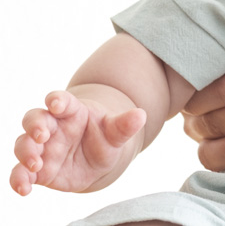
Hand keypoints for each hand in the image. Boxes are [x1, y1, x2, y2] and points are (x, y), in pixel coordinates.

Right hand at [11, 90, 145, 194]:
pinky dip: (19, 179)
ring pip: (23, 144)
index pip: (59, 100)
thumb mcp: (116, 132)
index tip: (56, 103)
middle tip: (42, 135)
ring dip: (26, 152)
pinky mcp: (37, 170)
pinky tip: (24, 188)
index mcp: (70, 111)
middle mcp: (52, 127)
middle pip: (34, 119)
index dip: (56, 99)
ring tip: (36, 162)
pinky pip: (21, 172)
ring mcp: (42, 148)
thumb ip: (125, 125)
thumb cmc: (104, 137)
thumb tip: (141, 115)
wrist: (98, 160)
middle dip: (35, 126)